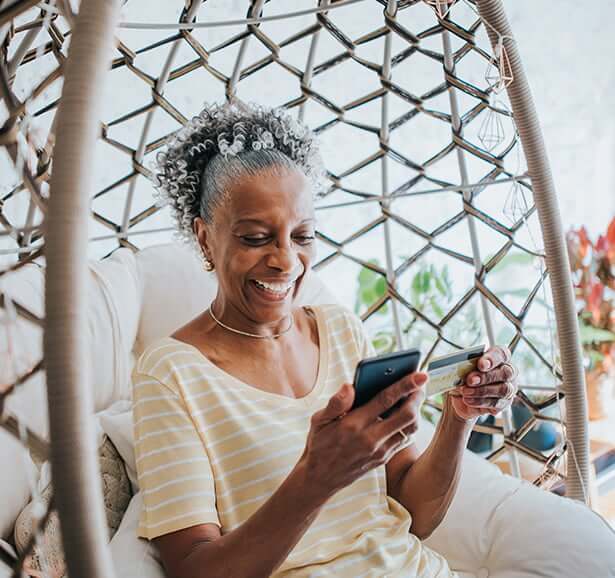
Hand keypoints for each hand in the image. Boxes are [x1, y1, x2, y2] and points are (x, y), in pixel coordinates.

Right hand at [301, 372, 427, 497]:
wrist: (320, 479)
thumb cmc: (319, 444)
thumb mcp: (319, 420)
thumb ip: (336, 403)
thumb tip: (350, 386)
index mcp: (353, 424)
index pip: (385, 400)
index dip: (405, 385)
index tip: (420, 375)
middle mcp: (370, 439)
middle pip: (406, 415)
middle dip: (417, 396)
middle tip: (421, 382)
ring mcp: (379, 451)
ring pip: (410, 428)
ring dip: (416, 410)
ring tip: (414, 396)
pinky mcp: (383, 459)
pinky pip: (404, 439)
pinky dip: (409, 424)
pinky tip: (405, 414)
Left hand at [449, 345, 517, 420]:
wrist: (459, 398)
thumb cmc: (463, 377)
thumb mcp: (458, 369)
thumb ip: (461, 364)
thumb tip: (456, 365)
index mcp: (498, 357)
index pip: (501, 353)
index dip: (493, 358)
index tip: (481, 364)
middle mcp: (507, 372)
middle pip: (506, 372)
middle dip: (486, 377)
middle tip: (470, 380)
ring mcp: (508, 389)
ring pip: (503, 390)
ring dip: (482, 391)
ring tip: (465, 391)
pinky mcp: (503, 404)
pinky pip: (496, 403)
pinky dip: (480, 402)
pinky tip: (468, 400)